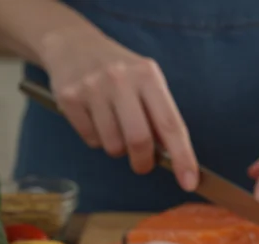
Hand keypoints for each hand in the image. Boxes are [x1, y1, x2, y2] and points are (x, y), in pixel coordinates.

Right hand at [40, 32, 197, 190]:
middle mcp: (120, 79)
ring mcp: (92, 88)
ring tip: (114, 127)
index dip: (182, 157)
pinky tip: (95, 118)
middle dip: (144, 163)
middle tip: (143, 165)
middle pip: (139, 140)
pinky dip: (97, 139)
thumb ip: (159, 114)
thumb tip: (173, 155)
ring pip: (113, 145)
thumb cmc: (119, 71)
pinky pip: (90, 140)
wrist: (73, 44)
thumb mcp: (145, 80)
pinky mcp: (69, 98)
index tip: (189, 182)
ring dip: (117, 148)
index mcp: (147, 75)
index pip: (171, 124)